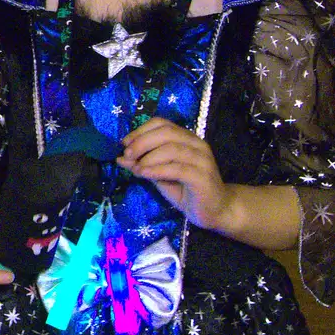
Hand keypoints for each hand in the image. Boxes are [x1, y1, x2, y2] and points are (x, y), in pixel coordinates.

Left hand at [118, 117, 232, 231]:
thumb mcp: (158, 174)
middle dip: (141, 142)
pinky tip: (144, 173)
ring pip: (172, 149)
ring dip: (148, 157)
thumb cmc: (185, 189)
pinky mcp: (203, 177)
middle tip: (127, 155)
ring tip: (135, 168)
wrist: (215, 210)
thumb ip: (142, 163)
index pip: (162, 123)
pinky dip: (157, 169)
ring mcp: (202, 160)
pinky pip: (178, 168)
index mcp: (186, 138)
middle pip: (166, 133)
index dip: (140, 131)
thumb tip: (119, 158)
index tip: (124, 144)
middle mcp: (196, 144)